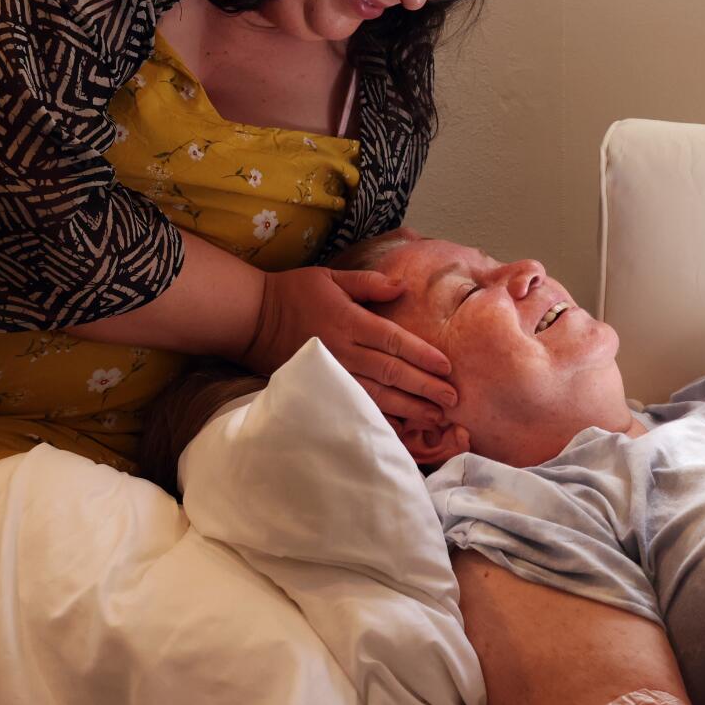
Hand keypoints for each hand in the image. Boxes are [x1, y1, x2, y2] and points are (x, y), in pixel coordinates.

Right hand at [237, 266, 456, 424]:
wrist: (252, 319)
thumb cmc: (294, 293)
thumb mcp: (332, 277)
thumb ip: (369, 283)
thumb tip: (401, 286)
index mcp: (350, 321)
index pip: (394, 341)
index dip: (422, 356)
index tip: (447, 368)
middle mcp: (344, 351)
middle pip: (391, 373)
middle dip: (424, 388)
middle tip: (453, 401)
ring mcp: (332, 373)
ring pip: (377, 396)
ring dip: (409, 408)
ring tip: (435, 418)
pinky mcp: (320, 388)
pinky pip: (354, 406)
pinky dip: (379, 417)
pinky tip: (400, 427)